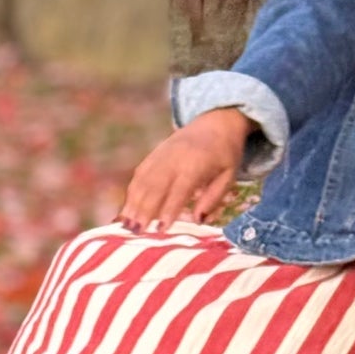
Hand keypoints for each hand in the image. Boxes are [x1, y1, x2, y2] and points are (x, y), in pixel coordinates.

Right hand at [118, 109, 251, 232]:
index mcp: (196, 163)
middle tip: (136, 232)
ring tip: (125, 224)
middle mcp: (175, 157)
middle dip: (144, 210)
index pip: (180, 189)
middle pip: (155, 186)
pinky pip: (139, 173)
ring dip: (132, 203)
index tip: (161, 228)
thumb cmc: (225, 154)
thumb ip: (214, 197)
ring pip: (143, 180)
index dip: (169, 209)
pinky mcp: (154, 153)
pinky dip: (131, 192)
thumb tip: (197, 221)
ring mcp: (161, 154)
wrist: (215, 121)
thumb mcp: (229, 175)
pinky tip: (126, 209)